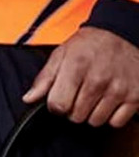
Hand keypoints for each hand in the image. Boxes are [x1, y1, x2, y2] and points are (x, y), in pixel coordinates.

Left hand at [23, 25, 138, 127]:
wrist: (122, 34)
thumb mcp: (62, 53)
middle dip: (73, 108)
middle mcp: (98, 79)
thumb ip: (45, 78)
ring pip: (95, 121)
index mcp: (76, 66)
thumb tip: (29, 98)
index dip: (56, 105)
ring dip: (92, 113)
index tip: (60, 98)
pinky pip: (116, 123)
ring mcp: (118, 89)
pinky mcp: (134, 97)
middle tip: (78, 93)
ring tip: (93, 95)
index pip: (58, 105)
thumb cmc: (90, 44)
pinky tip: (108, 100)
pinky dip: (111, 116)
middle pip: (76, 116)